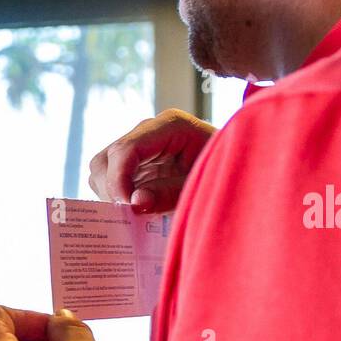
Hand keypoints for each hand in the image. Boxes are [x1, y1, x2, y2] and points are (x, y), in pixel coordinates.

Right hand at [89, 108, 214, 212]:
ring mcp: (140, 145)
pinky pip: (110, 177)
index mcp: (169, 126)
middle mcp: (148, 131)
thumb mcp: (199, 186)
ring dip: (111, 193)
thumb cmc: (224, 173)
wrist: (238, 170)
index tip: (127, 207)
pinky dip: (116, 195)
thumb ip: (168, 195)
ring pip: (102, 168)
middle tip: (130, 214)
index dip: (118, 180)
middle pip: (106, 158)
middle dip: (111, 188)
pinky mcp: (136, 161)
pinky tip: (136, 206)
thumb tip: (135, 203)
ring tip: (135, 211)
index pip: (126, 150)